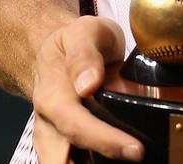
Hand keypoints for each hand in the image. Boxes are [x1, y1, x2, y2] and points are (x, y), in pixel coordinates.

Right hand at [32, 15, 143, 162]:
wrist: (61, 48)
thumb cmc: (77, 39)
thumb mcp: (83, 32)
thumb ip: (84, 54)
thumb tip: (87, 85)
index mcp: (51, 95)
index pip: (75, 124)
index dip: (104, 140)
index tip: (135, 149)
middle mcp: (48, 122)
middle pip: (65, 158)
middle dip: (95, 163)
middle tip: (134, 156)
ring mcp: (53, 137)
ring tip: (125, 158)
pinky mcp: (63, 145)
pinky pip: (74, 161)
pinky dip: (93, 162)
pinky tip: (114, 159)